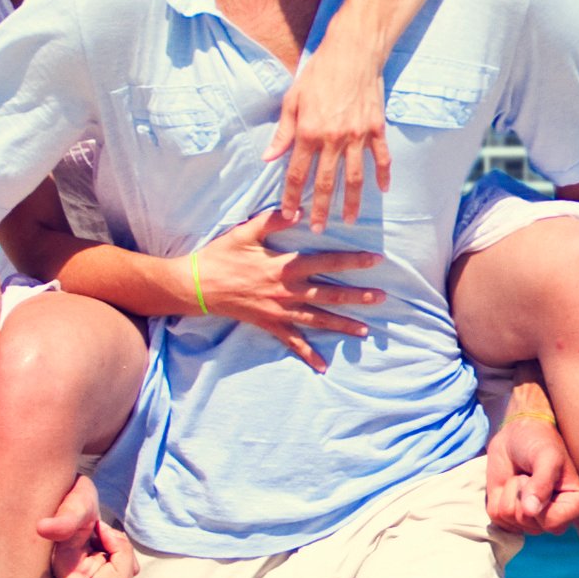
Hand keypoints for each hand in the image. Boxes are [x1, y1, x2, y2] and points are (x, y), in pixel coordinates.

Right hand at [36, 473, 138, 577]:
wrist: (74, 492)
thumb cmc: (71, 497)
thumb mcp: (72, 506)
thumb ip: (63, 520)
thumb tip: (42, 528)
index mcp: (66, 570)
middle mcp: (78, 577)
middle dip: (121, 557)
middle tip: (107, 531)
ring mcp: (91, 572)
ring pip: (124, 577)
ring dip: (122, 551)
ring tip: (103, 530)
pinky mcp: (103, 565)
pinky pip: (128, 568)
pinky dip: (124, 551)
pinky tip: (107, 535)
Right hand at [186, 209, 384, 370]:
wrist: (196, 286)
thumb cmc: (221, 256)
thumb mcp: (246, 232)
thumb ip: (274, 221)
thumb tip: (300, 210)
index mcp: (284, 266)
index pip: (325, 262)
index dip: (351, 261)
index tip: (375, 261)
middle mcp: (286, 291)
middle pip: (329, 294)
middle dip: (357, 297)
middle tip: (382, 298)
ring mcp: (279, 311)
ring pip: (317, 320)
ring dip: (342, 325)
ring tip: (366, 331)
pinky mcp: (269, 325)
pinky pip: (292, 342)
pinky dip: (307, 355)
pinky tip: (323, 367)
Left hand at [268, 38, 390, 226]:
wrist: (353, 52)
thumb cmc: (319, 73)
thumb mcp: (293, 99)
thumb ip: (283, 132)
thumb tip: (270, 157)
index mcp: (309, 131)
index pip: (298, 172)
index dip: (292, 196)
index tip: (289, 213)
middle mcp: (333, 138)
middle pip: (325, 182)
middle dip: (320, 208)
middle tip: (317, 228)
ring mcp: (357, 135)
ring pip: (354, 177)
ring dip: (351, 202)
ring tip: (348, 221)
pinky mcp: (376, 128)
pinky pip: (381, 158)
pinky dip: (383, 175)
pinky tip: (382, 190)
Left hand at [485, 406, 578, 533]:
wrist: (517, 435)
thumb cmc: (539, 441)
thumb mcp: (546, 456)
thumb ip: (542, 482)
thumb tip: (531, 511)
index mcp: (576, 505)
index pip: (552, 523)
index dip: (538, 500)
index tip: (541, 475)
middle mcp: (556, 519)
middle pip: (528, 522)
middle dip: (521, 493)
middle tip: (529, 474)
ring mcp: (533, 520)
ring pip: (510, 519)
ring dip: (509, 492)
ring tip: (522, 476)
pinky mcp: (512, 518)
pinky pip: (497, 518)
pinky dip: (498, 496)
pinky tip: (510, 484)